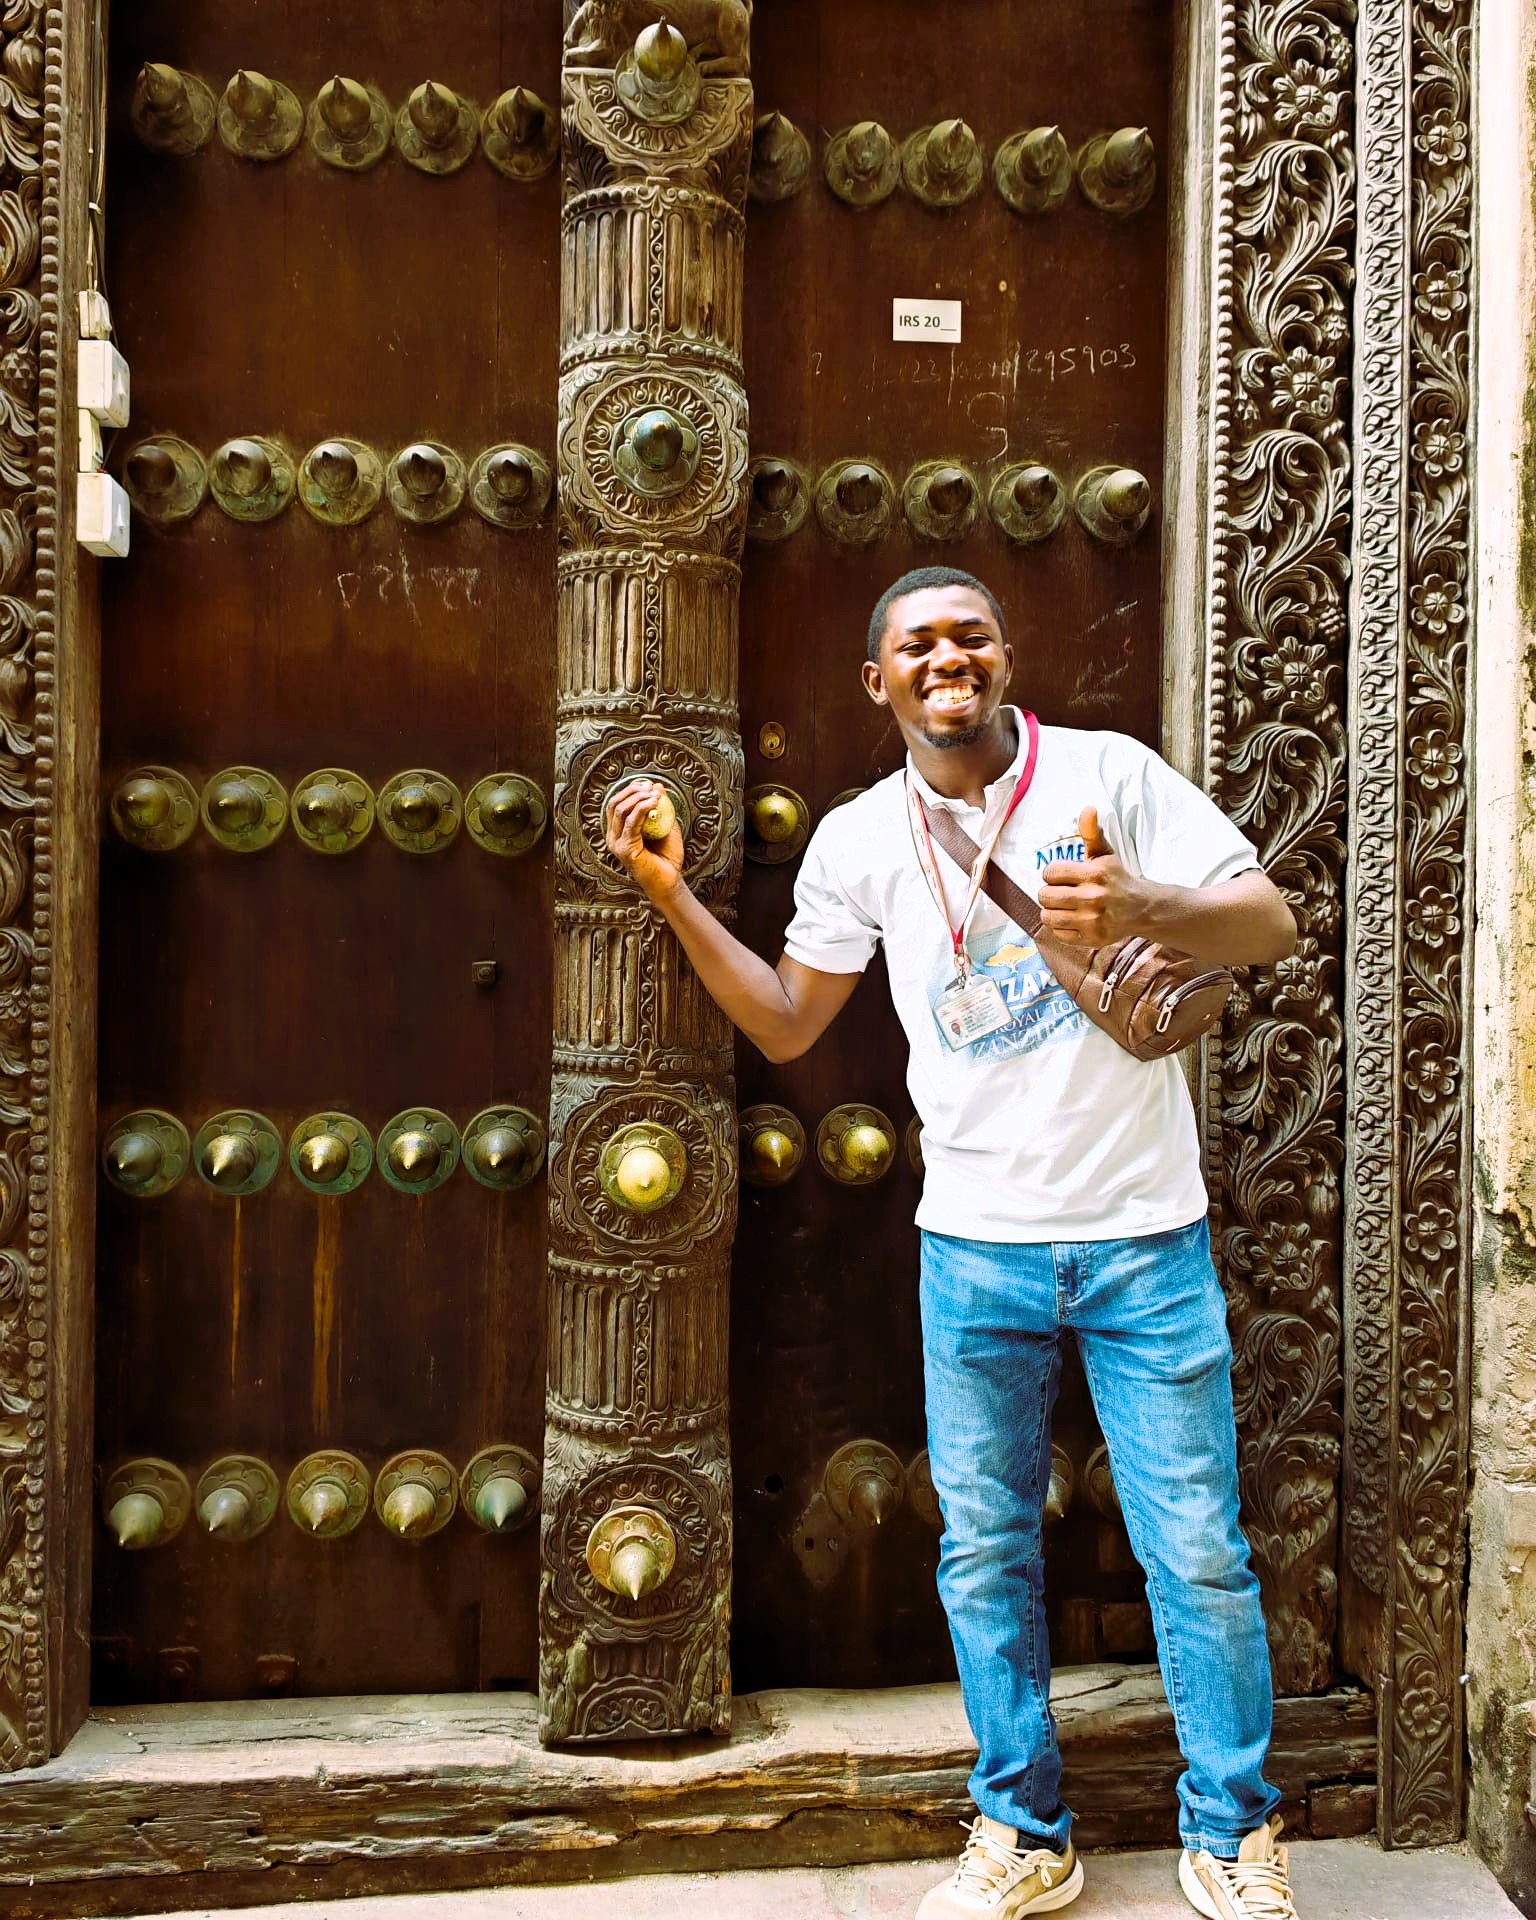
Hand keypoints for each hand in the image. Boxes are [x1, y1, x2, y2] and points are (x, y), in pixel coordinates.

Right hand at [605, 779, 685, 903]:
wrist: (670, 880)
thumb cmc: (666, 857)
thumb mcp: (665, 826)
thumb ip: (660, 808)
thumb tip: (657, 786)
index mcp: (619, 832)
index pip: (617, 803)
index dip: (631, 789)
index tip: (648, 784)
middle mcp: (614, 837)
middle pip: (615, 803)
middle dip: (633, 790)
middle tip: (650, 787)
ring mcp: (617, 843)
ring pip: (620, 810)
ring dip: (638, 798)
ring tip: (654, 795)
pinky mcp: (625, 849)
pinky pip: (631, 822)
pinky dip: (642, 809)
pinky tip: (654, 803)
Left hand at [1037, 806, 1152, 947]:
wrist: (1141, 908)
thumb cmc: (1116, 878)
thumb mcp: (1104, 854)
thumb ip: (1091, 832)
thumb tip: (1088, 808)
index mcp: (1094, 874)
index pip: (1050, 873)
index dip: (1053, 874)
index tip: (1063, 876)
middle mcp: (1093, 898)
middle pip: (1045, 896)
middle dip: (1050, 893)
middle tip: (1062, 892)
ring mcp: (1092, 921)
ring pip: (1047, 916)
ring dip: (1052, 911)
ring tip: (1064, 906)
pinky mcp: (1092, 938)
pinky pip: (1058, 933)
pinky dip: (1061, 927)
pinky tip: (1073, 919)